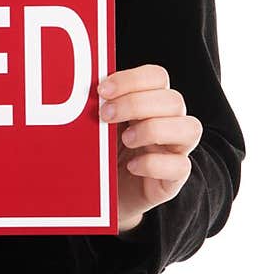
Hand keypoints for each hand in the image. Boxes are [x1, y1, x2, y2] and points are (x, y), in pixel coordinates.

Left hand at [97, 64, 202, 233]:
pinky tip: (132, 166)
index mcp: (152, 101)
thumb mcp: (100, 126)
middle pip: (174, 100)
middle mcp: (170, 122)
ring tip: (125, 140)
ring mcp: (176, 151)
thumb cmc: (104, 153)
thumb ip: (100, 106)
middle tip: (105, 115)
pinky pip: (180, 166)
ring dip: (153, 129)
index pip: (157, 77)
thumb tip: (83, 89)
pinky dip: (155, 164)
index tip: (102, 91)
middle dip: (136, 104)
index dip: (131, 79)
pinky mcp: (173, 179)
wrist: (104, 196)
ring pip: (190, 128)